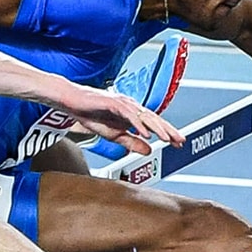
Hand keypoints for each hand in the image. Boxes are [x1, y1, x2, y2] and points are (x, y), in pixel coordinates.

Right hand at [57, 83, 183, 155]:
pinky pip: (129, 115)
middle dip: (168, 130)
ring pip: (144, 116)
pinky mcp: (113, 103)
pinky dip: (138, 124)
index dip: (166, 133)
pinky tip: (145, 133)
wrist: (71, 101)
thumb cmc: (90, 114)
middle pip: (153, 119)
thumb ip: (130, 142)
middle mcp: (131, 106)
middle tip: (180, 141)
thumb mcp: (113, 134)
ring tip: (167, 138)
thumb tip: (148, 149)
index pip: (153, 124)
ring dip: (157, 128)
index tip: (177, 143)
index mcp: (131, 114)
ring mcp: (123, 103)